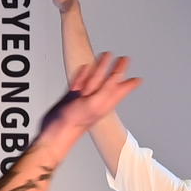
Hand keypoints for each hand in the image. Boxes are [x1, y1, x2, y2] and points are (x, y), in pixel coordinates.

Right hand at [26, 50, 141, 162]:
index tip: (134, 71)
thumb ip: (107, 88)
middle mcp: (97, 99)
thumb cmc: (75, 122)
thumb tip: (118, 76)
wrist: (56, 132)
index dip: (128, 78)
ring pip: (94, 79)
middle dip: (116, 69)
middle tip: (123, 60)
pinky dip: (82, 75)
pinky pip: (80, 83)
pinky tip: (84, 68)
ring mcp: (84, 99)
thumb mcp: (95, 103)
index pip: (121, 86)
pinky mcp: (72, 98)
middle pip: (109, 80)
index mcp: (105, 101)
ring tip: (104, 57)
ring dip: (99, 68)